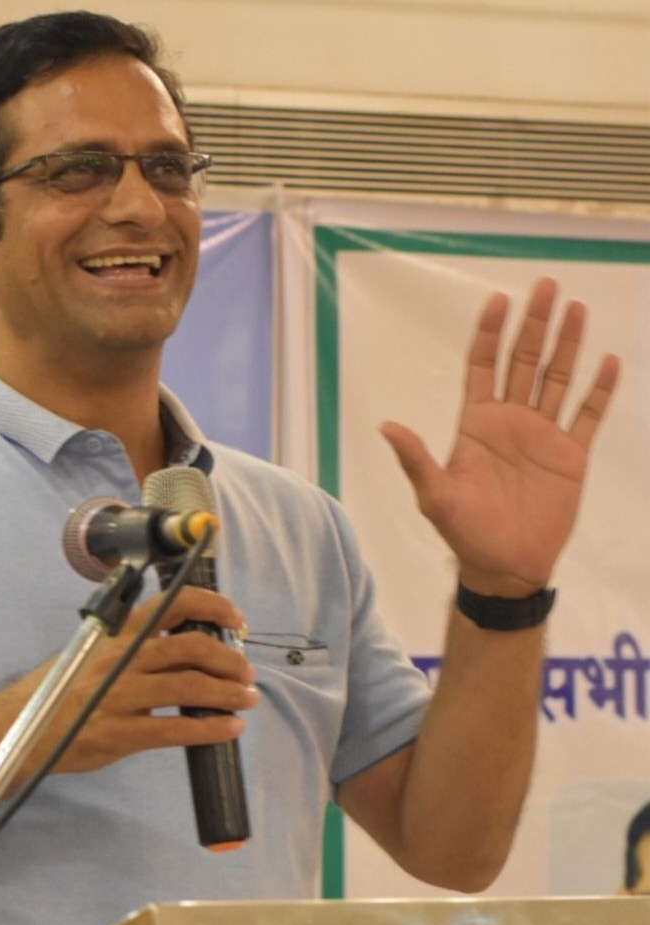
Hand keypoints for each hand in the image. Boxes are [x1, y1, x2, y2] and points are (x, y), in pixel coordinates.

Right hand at [32, 585, 259, 774]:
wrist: (17, 730)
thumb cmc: (57, 692)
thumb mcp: (89, 651)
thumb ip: (128, 643)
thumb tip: (176, 639)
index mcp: (115, 633)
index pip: (171, 603)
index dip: (211, 606)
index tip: (235, 618)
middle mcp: (120, 658)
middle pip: (190, 647)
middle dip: (228, 658)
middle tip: (246, 671)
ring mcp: (120, 696)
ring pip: (189, 686)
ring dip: (227, 692)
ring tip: (247, 698)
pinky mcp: (120, 732)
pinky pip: (176, 728)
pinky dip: (209, 728)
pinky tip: (228, 729)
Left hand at [380, 276, 620, 595]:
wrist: (504, 568)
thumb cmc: (464, 534)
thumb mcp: (435, 496)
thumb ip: (416, 460)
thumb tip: (387, 426)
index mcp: (476, 424)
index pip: (483, 367)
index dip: (490, 334)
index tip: (499, 300)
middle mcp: (510, 422)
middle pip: (524, 361)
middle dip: (534, 324)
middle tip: (545, 286)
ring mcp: (543, 436)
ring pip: (557, 379)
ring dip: (568, 345)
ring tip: (578, 308)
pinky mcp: (571, 456)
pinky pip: (588, 415)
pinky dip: (599, 390)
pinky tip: (608, 361)